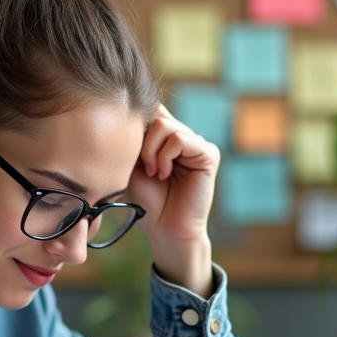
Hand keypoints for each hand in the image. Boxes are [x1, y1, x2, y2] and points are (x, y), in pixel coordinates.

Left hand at [126, 104, 219, 294]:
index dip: (137, 121)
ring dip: (152, 151)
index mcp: (167, 137)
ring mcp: (198, 143)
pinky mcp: (208, 153)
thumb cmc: (147, 199)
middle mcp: (184, 136)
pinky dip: (166, 156)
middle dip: (142, 142)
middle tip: (144, 168)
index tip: (127, 145)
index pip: (152, 110)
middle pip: (156, 116)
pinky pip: (181, 139)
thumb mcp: (132, 162)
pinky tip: (165, 174)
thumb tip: (130, 109)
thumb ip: (135, 137)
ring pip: (166, 126)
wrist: (164, 227)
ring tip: (155, 172)